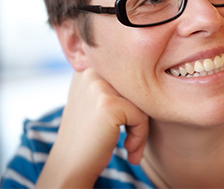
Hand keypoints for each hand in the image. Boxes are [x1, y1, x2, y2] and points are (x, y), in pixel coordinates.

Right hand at [36, 68, 148, 187]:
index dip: (132, 101)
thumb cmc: (88, 135)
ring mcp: (99, 86)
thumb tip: (146, 74)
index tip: (126, 124)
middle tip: (132, 139)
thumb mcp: (94, 99)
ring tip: (130, 145)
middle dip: (138, 114)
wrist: (69, 166)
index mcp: (88, 66)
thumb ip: (113, 83)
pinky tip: (128, 148)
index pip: (127, 77)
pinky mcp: (108, 104)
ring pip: (141, 100)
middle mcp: (91, 71)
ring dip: (140, 126)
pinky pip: (141, 116)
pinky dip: (140, 135)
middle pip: (134, 87)